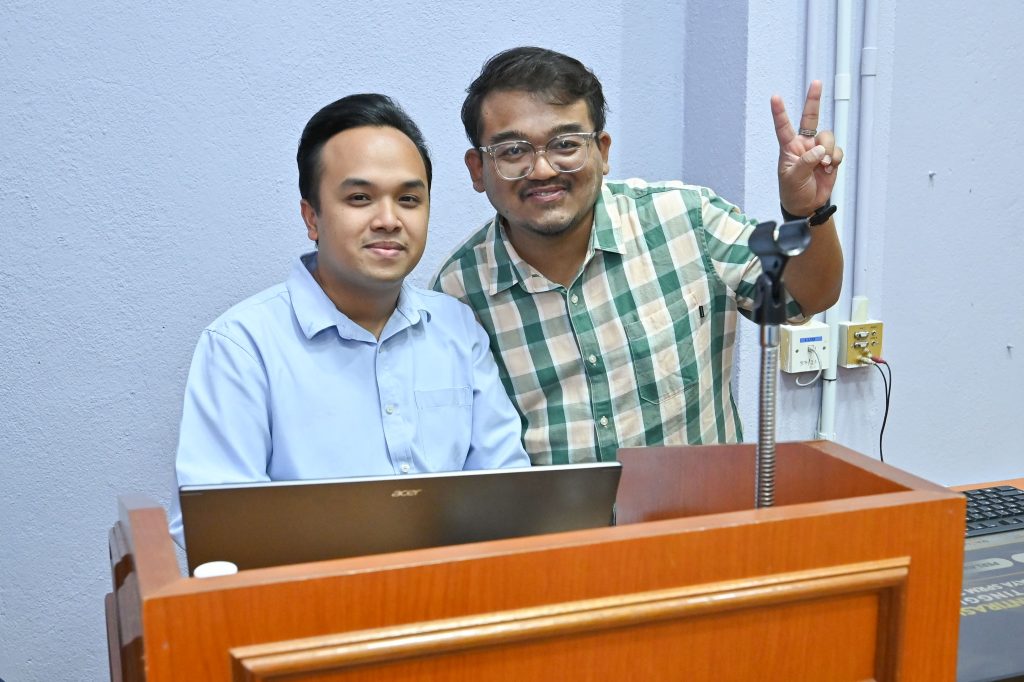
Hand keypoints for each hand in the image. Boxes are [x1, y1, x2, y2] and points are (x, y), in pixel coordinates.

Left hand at [772, 80, 843, 216]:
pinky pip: (838, 150)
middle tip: (816, 82)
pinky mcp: (831, 157)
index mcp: (789, 148)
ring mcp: (818, 150)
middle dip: (813, 100)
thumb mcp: (793, 179)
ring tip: (824, 165)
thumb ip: (805, 162)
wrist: (806, 205)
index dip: (780, 112)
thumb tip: (820, 149)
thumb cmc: (793, 191)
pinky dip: (836, 158)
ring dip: (828, 150)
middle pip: (810, 118)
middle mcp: (804, 144)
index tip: (775, 97)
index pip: (783, 127)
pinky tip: (829, 168)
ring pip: (828, 136)